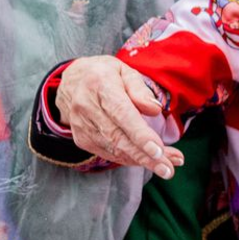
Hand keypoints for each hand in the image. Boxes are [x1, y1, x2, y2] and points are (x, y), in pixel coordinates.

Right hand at [54, 55, 180, 176]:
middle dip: (145, 156)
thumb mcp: (124, 70)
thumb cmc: (103, 74)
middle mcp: (86, 106)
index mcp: (99, 84)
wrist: (70, 82)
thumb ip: (140, 89)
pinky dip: (130, 159)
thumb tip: (155, 110)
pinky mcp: (81, 138)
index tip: (158, 150)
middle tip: (168, 169)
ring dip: (142, 161)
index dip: (140, 134)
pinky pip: (108, 154)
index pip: (121, 113)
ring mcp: (81, 125)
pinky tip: (147, 161)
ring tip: (167, 166)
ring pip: (114, 149)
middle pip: (118, 137)